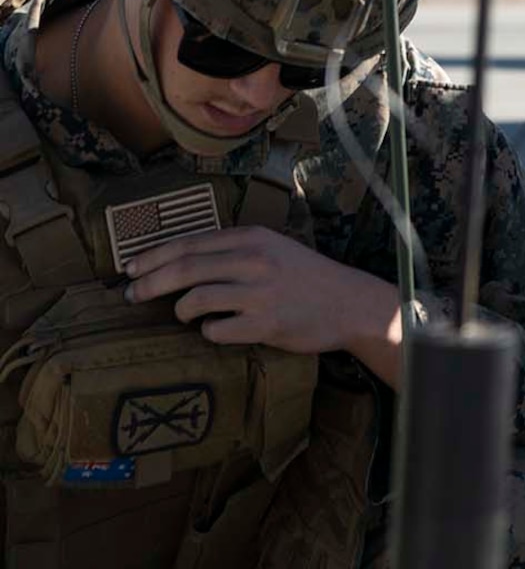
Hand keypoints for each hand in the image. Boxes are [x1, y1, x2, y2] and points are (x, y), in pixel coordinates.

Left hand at [123, 226, 402, 381]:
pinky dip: (209, 332)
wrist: (350, 303)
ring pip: (195, 300)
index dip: (153, 256)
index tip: (130, 267)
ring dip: (181, 310)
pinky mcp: (265, 324)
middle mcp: (254, 261)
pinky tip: (217, 329)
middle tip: (131, 295)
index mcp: (253, 238)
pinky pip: (216, 331)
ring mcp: (259, 293)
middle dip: (149, 283)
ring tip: (185, 315)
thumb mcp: (274, 249)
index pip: (190, 243)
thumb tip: (180, 261)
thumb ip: (235, 250)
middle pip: (184, 269)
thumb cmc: (307, 276)